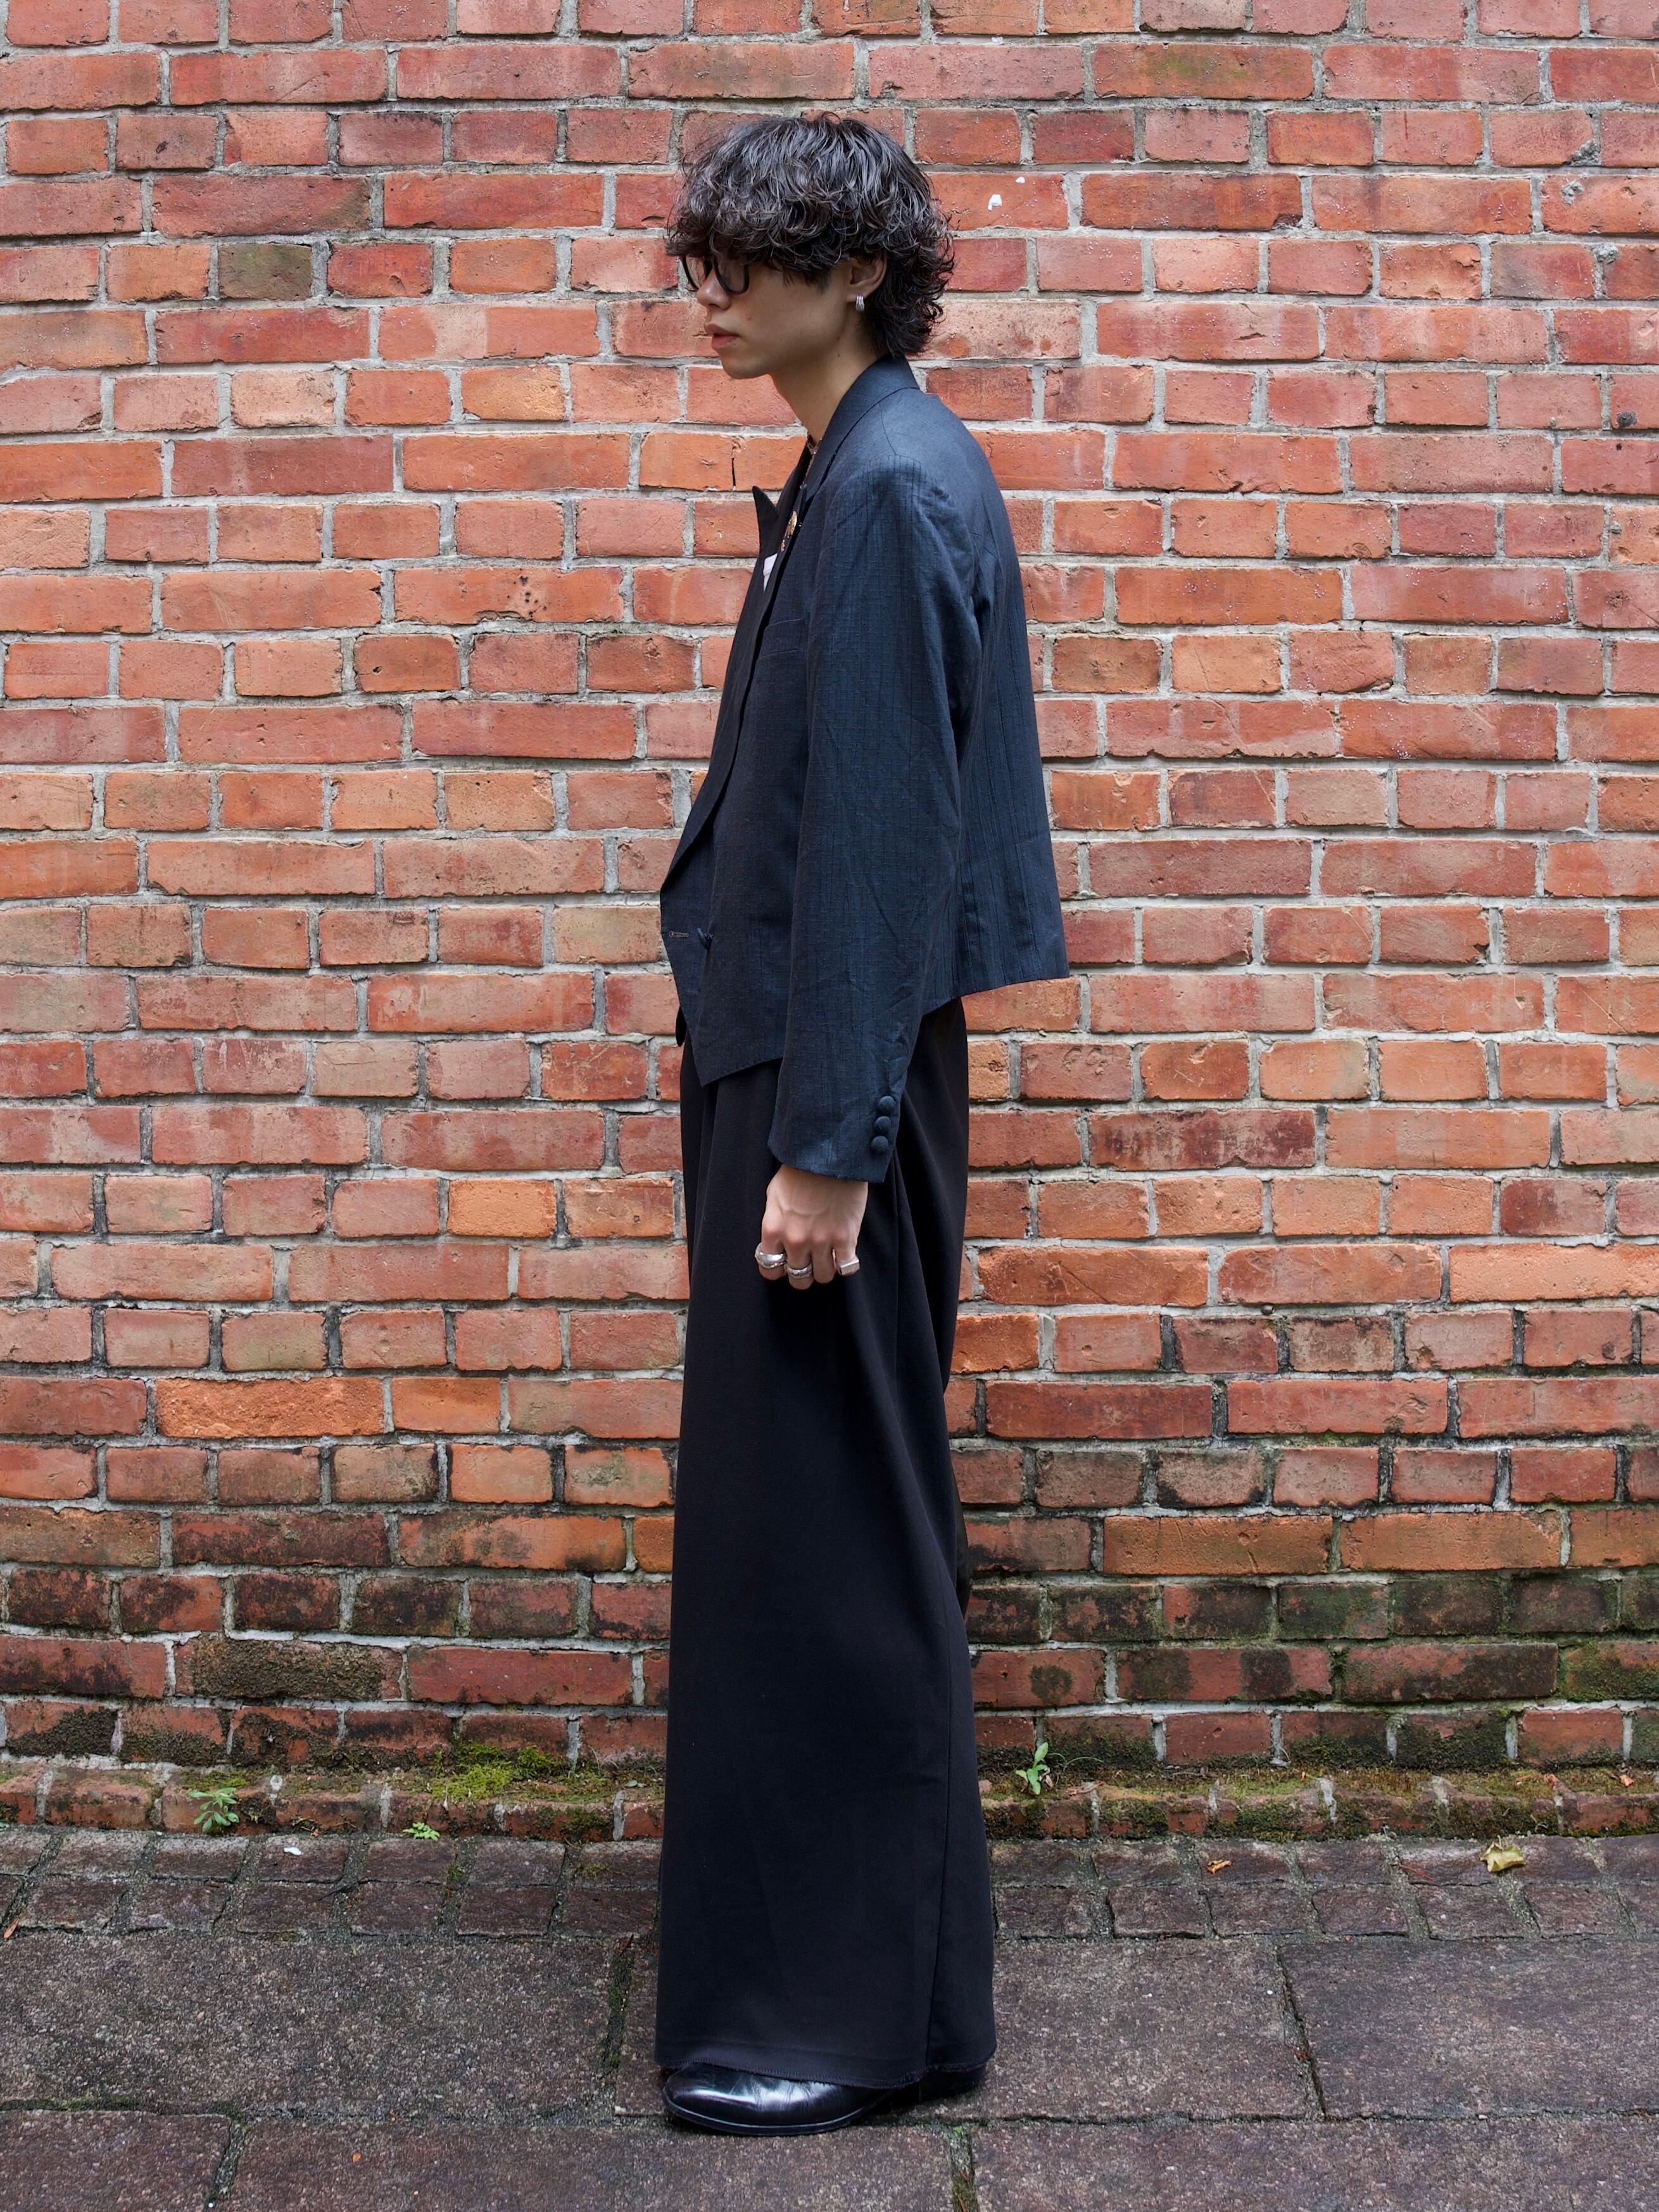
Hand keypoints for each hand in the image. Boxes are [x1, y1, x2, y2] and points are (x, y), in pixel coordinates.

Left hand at [757, 1164, 868, 1288]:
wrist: (829, 1155)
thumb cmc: (800, 1170)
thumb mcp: (774, 1194)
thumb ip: (775, 1221)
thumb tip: (777, 1239)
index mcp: (773, 1229)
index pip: (769, 1268)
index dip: (778, 1268)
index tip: (786, 1262)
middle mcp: (795, 1240)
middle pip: (798, 1278)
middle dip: (803, 1272)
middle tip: (810, 1262)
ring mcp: (821, 1242)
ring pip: (822, 1277)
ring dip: (825, 1269)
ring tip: (829, 1256)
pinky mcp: (845, 1239)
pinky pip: (846, 1267)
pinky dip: (846, 1264)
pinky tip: (845, 1253)